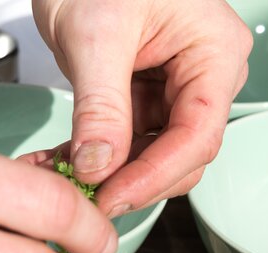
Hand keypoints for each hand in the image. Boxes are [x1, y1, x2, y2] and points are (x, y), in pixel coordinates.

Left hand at [26, 0, 251, 216]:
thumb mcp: (95, 36)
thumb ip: (100, 106)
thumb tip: (98, 167)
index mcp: (214, 53)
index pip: (197, 135)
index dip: (154, 175)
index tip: (111, 198)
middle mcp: (203, 76)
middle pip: (179, 154)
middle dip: (131, 181)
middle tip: (85, 201)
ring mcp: (171, 88)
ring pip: (147, 155)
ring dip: (102, 174)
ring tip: (57, 180)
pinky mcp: (140, 96)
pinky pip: (121, 140)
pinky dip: (87, 156)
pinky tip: (53, 165)